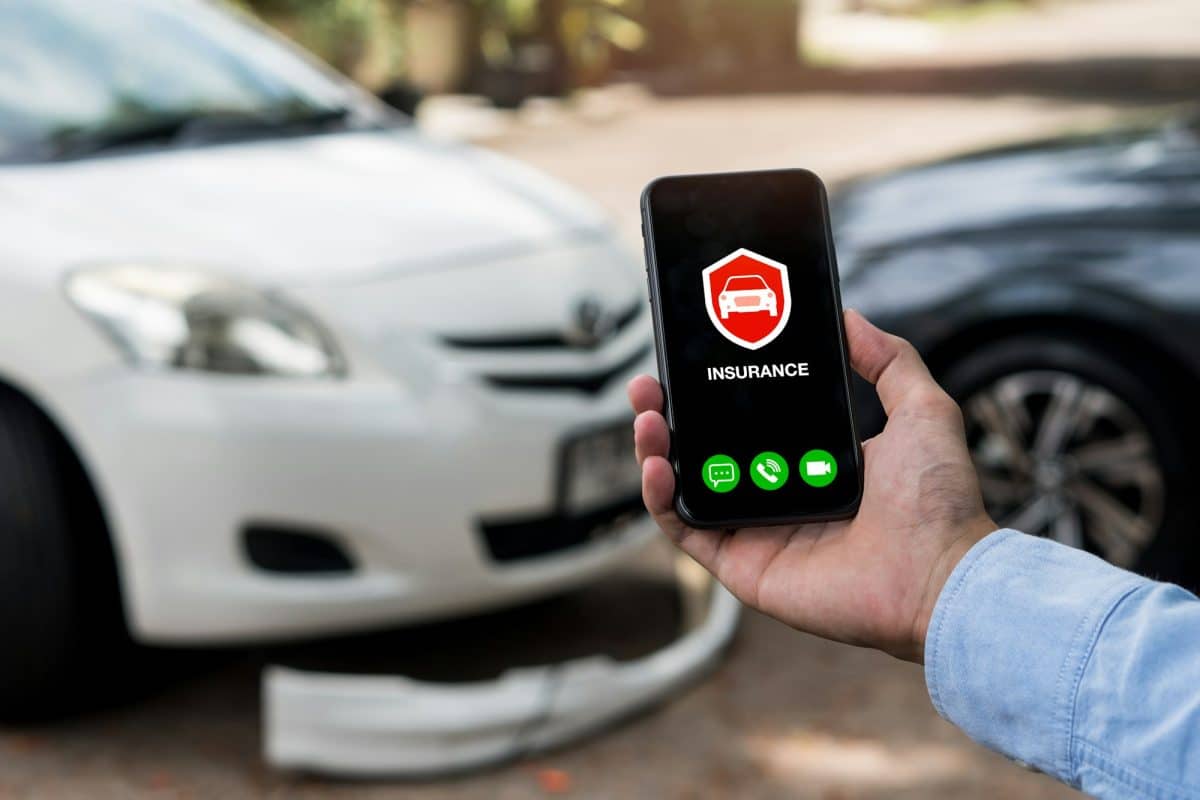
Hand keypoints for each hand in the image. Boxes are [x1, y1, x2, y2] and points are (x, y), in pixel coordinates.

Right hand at [629, 310, 995, 662]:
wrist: (941, 574)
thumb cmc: (939, 503)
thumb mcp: (922, 408)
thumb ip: (889, 360)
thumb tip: (850, 317)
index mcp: (811, 460)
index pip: (746, 421)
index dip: (713, 392)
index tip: (693, 359)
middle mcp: (778, 494)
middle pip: (705, 450)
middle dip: (671, 413)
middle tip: (650, 383)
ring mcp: (756, 531)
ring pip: (687, 486)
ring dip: (656, 449)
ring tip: (647, 414)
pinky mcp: (743, 566)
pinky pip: (686, 530)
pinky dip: (660, 499)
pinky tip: (657, 465)